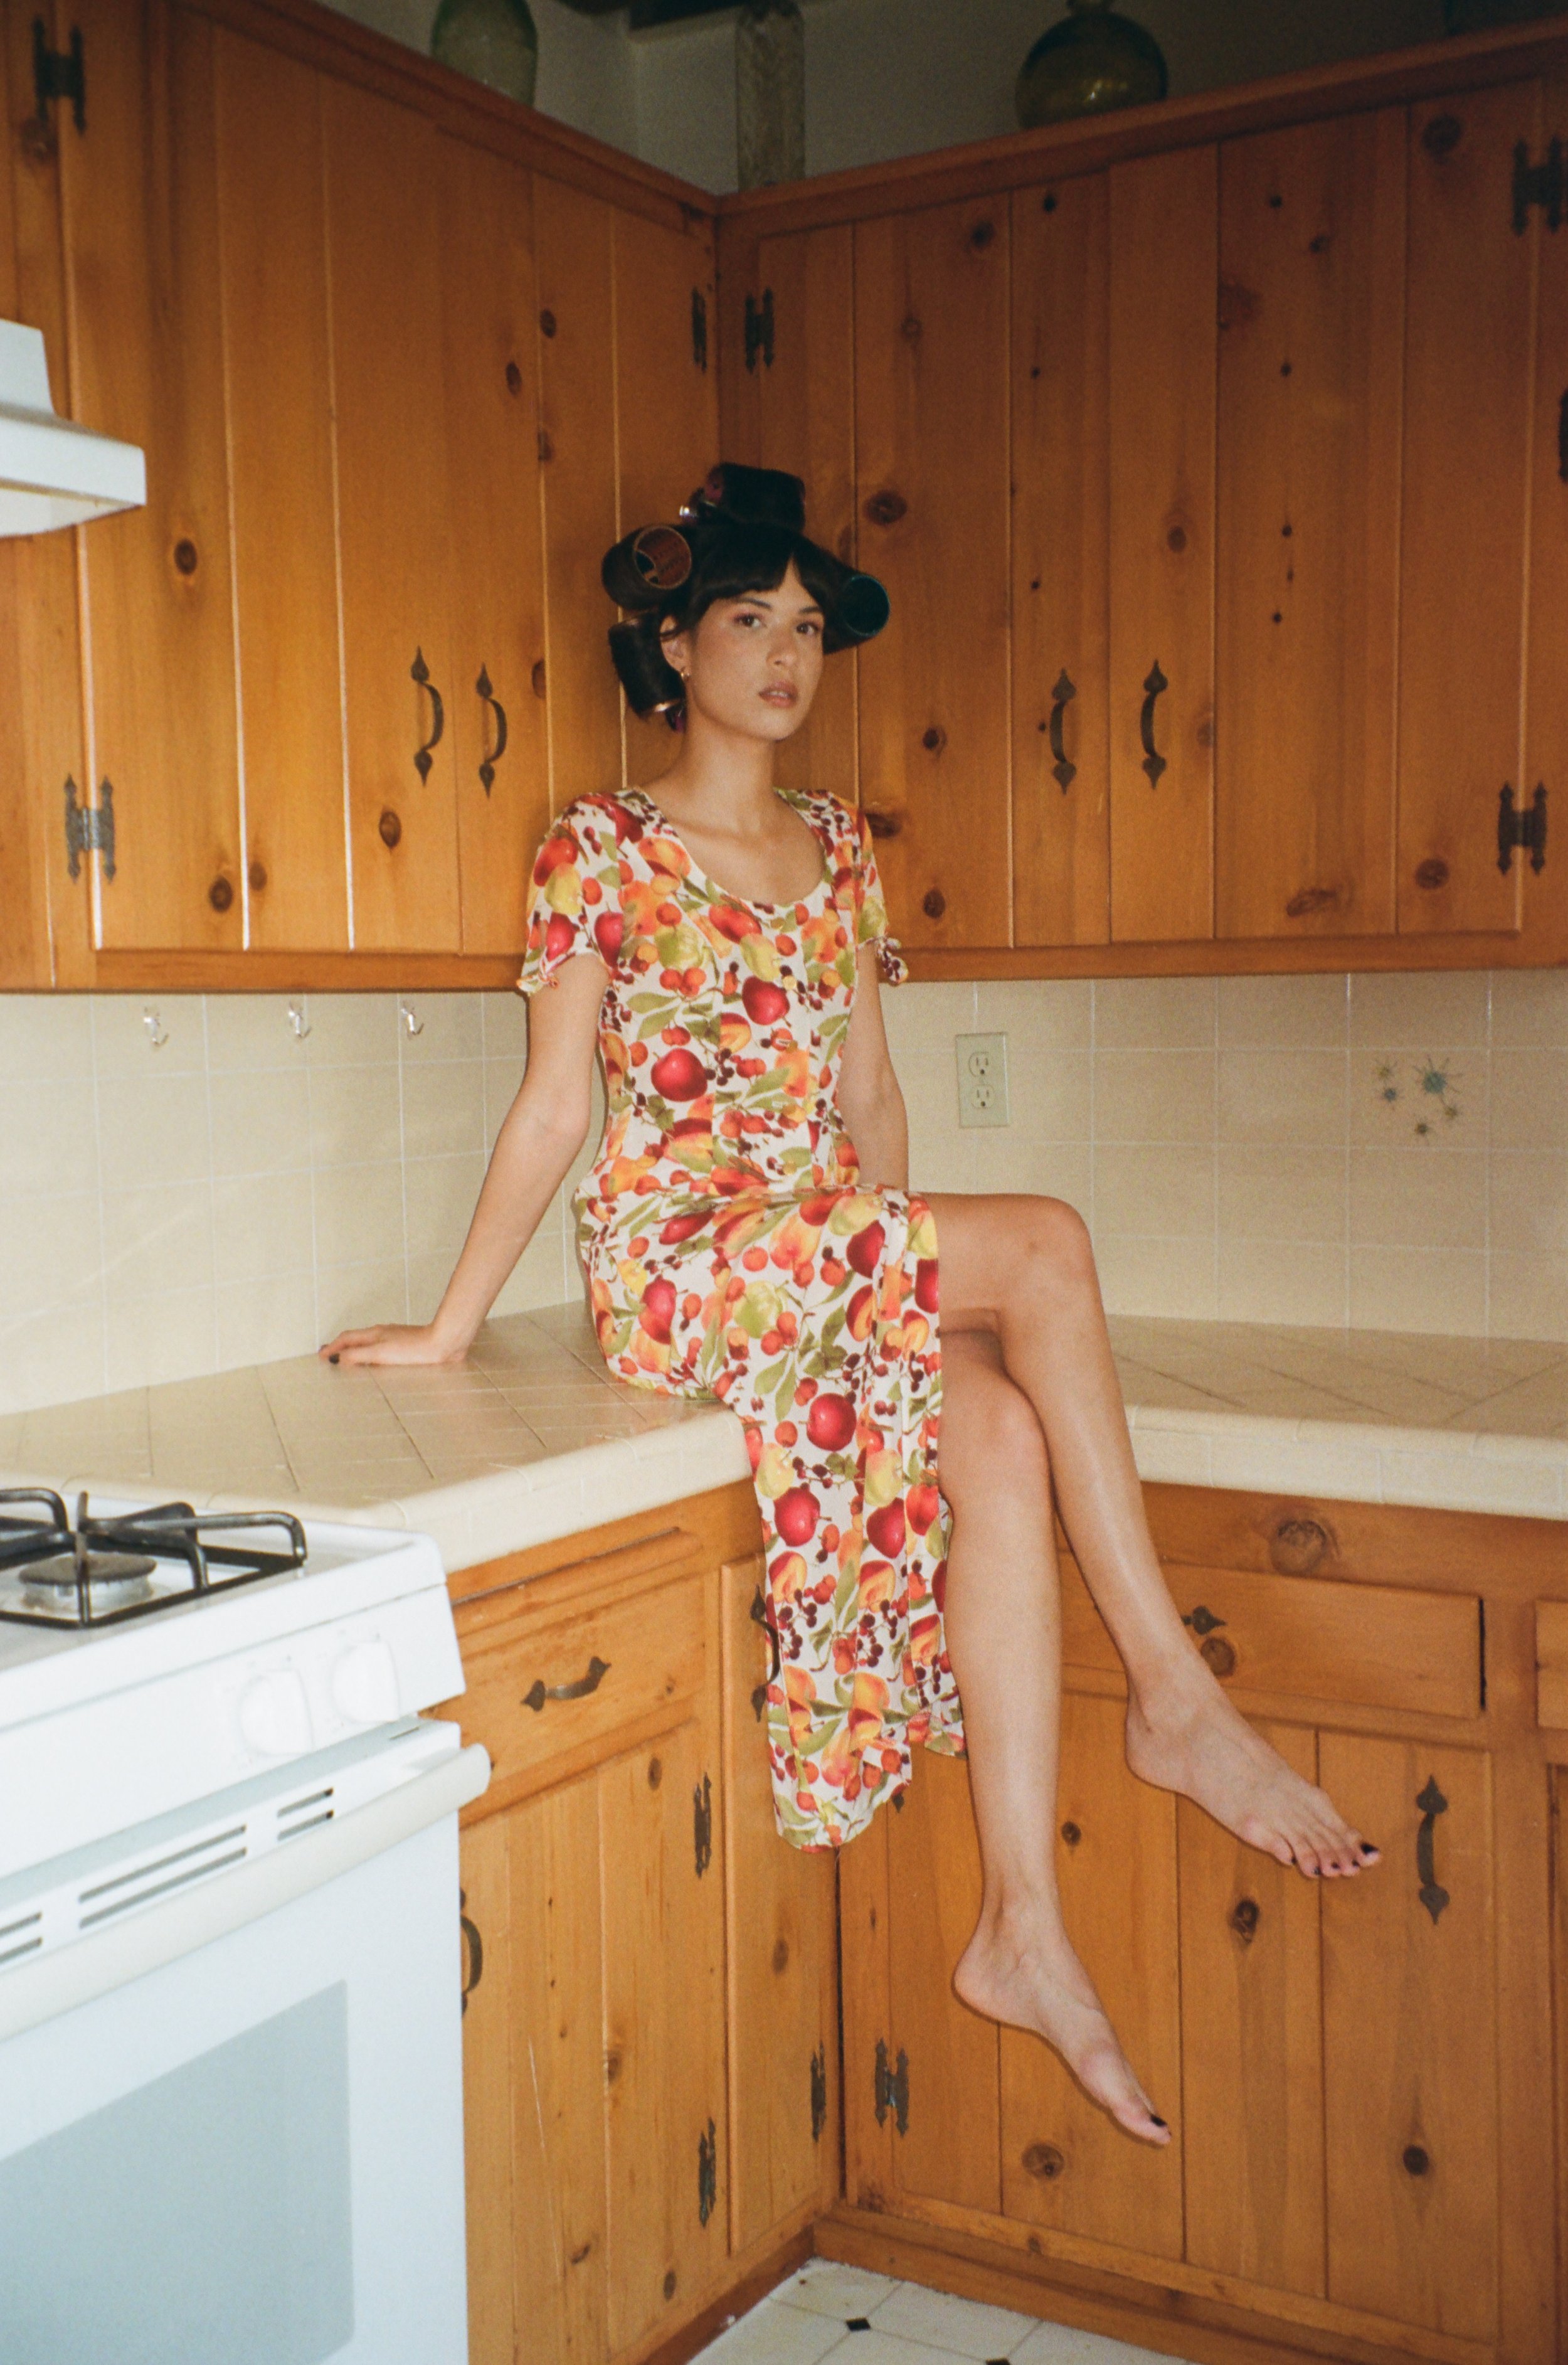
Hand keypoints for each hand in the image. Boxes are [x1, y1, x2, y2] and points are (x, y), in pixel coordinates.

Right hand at [318, 1322, 468, 1368]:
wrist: (443, 1344)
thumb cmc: (415, 1348)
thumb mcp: (381, 1353)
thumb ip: (359, 1355)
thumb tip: (339, 1359)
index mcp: (374, 1334)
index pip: (346, 1338)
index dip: (332, 1347)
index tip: (321, 1356)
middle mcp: (382, 1334)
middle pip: (355, 1338)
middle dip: (340, 1347)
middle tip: (329, 1357)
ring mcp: (394, 1339)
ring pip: (368, 1343)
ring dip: (354, 1350)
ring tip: (347, 1360)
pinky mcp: (406, 1347)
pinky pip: (380, 1349)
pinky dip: (369, 1355)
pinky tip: (376, 1363)